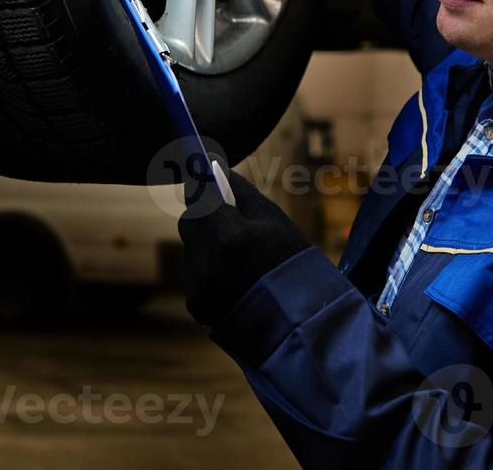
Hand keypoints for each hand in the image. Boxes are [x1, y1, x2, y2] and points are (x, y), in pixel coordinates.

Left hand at [177, 169, 312, 326]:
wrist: (301, 325)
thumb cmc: (294, 265)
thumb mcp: (274, 222)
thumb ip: (241, 193)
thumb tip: (217, 167)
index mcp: (228, 236)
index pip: (199, 196)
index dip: (200, 184)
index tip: (202, 175)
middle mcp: (206, 263)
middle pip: (190, 223)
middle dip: (204, 215)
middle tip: (225, 214)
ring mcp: (199, 287)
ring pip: (193, 250)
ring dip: (209, 246)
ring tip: (241, 258)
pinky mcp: (197, 306)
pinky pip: (196, 276)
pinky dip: (210, 273)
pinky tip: (237, 281)